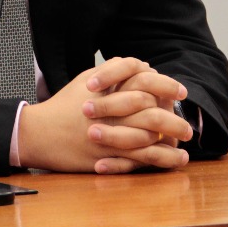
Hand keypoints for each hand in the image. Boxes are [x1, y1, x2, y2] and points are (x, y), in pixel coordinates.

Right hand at [17, 57, 189, 174]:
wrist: (39, 133)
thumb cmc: (64, 105)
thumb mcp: (85, 81)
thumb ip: (114, 72)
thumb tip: (143, 65)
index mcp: (108, 91)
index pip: (144, 83)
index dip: (166, 86)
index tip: (181, 92)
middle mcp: (110, 113)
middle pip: (151, 114)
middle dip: (174, 120)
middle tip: (188, 126)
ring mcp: (108, 136)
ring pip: (148, 140)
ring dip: (171, 142)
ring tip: (186, 145)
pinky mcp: (105, 157)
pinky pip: (138, 160)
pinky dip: (160, 161)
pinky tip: (174, 161)